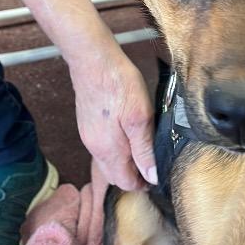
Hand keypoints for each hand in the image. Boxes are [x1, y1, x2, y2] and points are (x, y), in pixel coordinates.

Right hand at [10, 0, 156, 191]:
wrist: (93, 60)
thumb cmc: (119, 85)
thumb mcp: (141, 118)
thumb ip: (145, 150)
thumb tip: (152, 177)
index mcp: (108, 151)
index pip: (125, 183)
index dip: (142, 184)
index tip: (157, 177)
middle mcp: (95, 148)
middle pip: (115, 176)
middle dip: (133, 176)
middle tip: (153, 165)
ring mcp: (89, 136)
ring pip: (108, 162)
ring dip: (125, 162)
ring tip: (144, 149)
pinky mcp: (87, 125)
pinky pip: (103, 148)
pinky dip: (117, 150)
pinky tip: (128, 135)